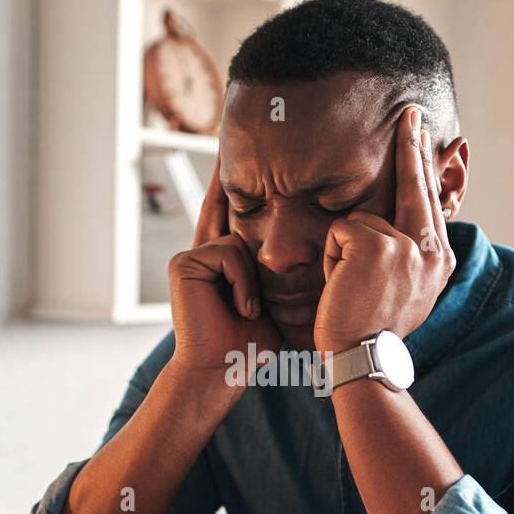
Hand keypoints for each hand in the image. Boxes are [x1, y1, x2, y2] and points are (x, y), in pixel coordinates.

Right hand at [168, 154, 280, 374]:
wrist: (224, 370)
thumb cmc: (254, 342)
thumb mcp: (280, 299)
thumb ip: (289, 270)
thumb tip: (328, 244)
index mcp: (227, 258)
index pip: (238, 213)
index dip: (239, 184)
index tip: (244, 153)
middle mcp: (207, 250)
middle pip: (227, 207)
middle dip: (230, 179)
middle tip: (232, 143)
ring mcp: (193, 255)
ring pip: (240, 239)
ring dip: (254, 280)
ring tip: (251, 311)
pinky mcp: (184, 262)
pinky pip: (228, 253)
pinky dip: (242, 283)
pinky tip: (241, 309)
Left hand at [312, 105, 455, 354]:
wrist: (362, 358)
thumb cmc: (371, 332)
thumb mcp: (404, 293)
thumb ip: (408, 258)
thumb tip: (405, 229)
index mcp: (440, 259)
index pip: (429, 201)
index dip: (423, 165)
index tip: (421, 134)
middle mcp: (431, 249)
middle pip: (415, 184)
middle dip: (411, 144)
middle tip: (410, 111)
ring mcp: (405, 244)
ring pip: (361, 219)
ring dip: (342, 250)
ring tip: (346, 286)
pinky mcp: (374, 243)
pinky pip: (339, 230)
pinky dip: (329, 257)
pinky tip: (337, 284)